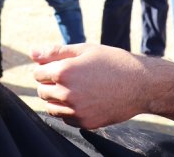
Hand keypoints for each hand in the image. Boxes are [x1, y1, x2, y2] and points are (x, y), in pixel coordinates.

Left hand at [31, 43, 148, 128]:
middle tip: (70, 76)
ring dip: (57, 98)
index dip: (47, 68)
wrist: (141, 84)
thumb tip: (32, 52)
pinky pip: (65, 118)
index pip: (38, 73)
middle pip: (42, 91)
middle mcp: (67, 93)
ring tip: (76, 88)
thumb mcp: (85, 50)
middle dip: (50, 83)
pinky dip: (69, 110)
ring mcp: (76, 110)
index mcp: (64, 71)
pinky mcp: (85, 123)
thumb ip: (55, 52)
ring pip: (51, 107)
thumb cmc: (113, 62)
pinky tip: (84, 99)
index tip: (60, 66)